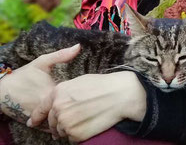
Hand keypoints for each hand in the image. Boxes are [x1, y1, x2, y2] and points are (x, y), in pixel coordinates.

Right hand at [0, 44, 80, 124]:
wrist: (3, 91)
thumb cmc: (25, 74)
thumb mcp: (42, 62)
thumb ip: (61, 55)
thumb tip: (78, 46)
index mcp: (52, 92)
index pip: (73, 97)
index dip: (80, 92)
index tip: (83, 87)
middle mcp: (47, 108)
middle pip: (68, 110)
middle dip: (74, 105)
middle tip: (80, 98)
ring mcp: (41, 118)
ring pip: (60, 121)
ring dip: (66, 115)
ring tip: (71, 105)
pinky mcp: (35, 124)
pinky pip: (50, 127)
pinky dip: (56, 123)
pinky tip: (59, 113)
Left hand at [28, 71, 145, 142]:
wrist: (118, 95)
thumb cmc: (101, 86)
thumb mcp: (78, 82)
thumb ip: (64, 92)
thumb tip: (58, 101)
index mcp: (58, 92)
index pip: (41, 108)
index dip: (37, 117)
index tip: (33, 122)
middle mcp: (58, 108)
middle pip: (51, 122)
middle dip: (56, 124)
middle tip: (69, 121)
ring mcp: (66, 122)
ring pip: (61, 131)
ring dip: (68, 129)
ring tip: (83, 120)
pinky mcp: (76, 135)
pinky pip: (72, 139)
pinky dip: (77, 135)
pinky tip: (88, 124)